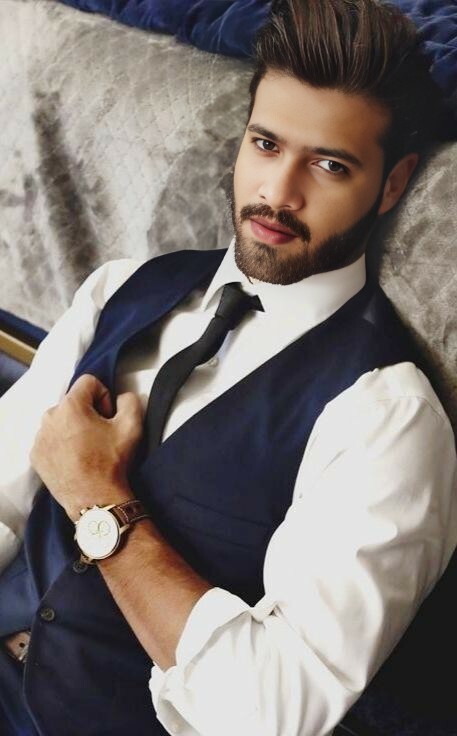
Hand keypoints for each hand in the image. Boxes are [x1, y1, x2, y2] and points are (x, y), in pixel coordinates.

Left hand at [30, 374, 142, 519]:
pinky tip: (75, 459)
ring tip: (88, 449)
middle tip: (101, 436)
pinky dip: (62, 444)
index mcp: (71, 406)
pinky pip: (50, 438)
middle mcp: (49, 417)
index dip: (104, 396)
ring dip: (74, 428)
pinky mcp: (36, 455)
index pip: (89, 383)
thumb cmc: (112, 461)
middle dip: (88, 413)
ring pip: (60, 420)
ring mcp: (40, 437)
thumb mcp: (132, 426)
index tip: (109, 418)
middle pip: (73, 402)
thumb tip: (122, 397)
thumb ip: (130, 400)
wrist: (95, 499)